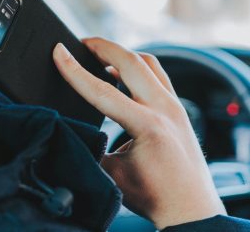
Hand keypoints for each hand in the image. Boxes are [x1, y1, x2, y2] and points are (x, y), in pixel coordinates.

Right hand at [53, 38, 225, 228]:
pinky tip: (123, 74)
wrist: (191, 208)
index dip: (75, 70)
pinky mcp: (180, 109)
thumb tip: (71, 127)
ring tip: (100, 55)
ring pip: (150, 63)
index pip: (103, 90)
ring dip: (123, 54)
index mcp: (148, 125)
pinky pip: (159, 76)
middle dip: (103, 46)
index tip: (58, 51)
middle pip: (132, 61)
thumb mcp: (112, 174)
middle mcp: (166, 109)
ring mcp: (177, 106)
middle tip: (80, 42)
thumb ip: (91, 147)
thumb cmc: (156, 196)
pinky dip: (139, 67)